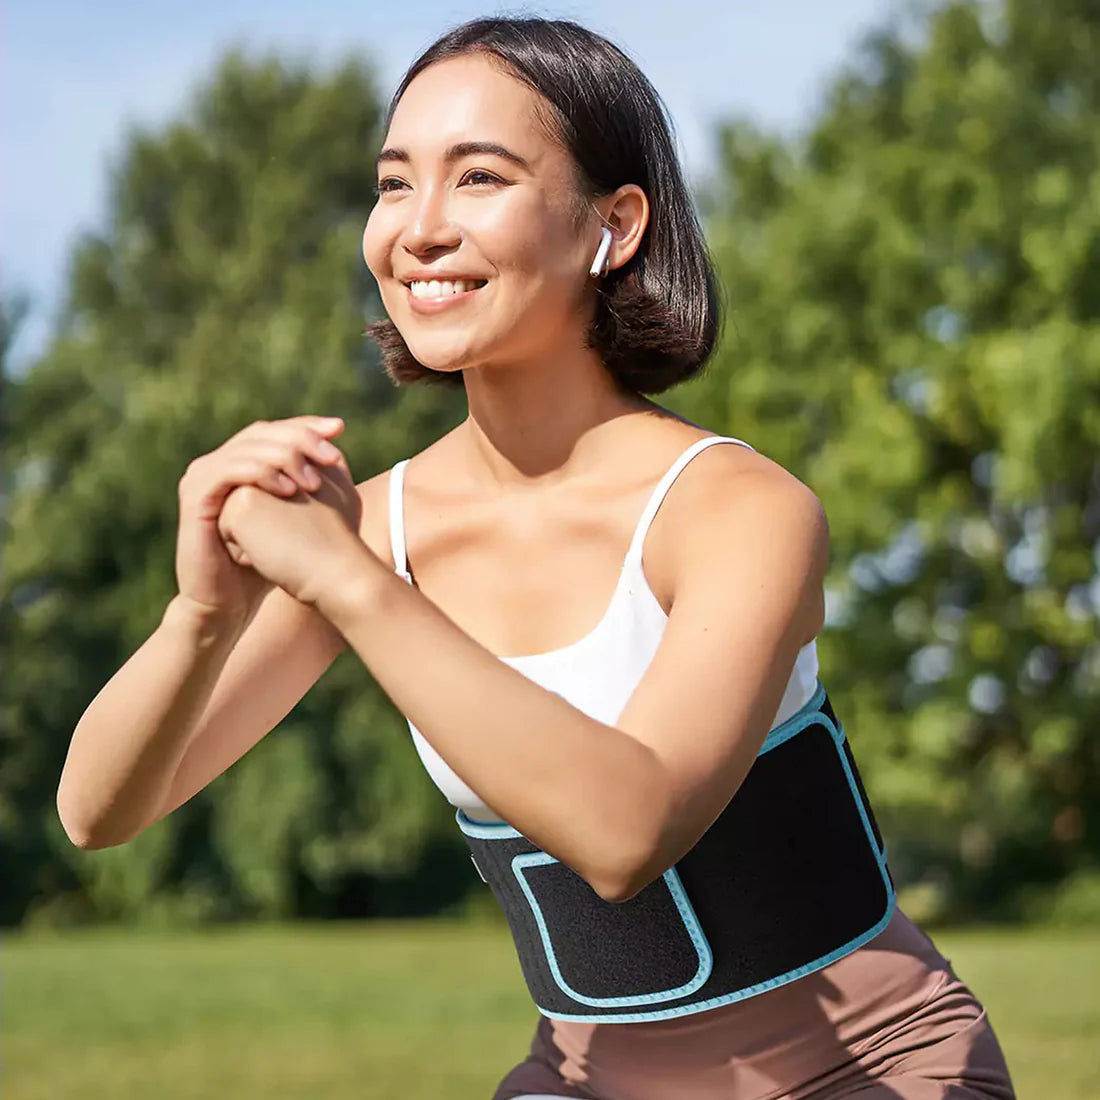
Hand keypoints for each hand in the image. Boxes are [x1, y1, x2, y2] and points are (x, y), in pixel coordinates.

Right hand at [175, 416, 350, 623]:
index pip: (275, 430)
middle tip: (332, 455)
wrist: (229, 603)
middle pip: (262, 433)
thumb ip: (308, 487)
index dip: (307, 425)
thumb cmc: (266, 564)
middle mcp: (217, 463)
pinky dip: (260, 474)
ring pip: (247, 449)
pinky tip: (288, 489)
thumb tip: (340, 456)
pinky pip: (229, 472)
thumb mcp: (294, 519)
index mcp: (240, 462)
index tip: (341, 428)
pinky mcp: (194, 497)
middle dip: (302, 439)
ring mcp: (202, 477)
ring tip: (314, 480)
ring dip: (285, 457)